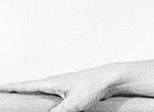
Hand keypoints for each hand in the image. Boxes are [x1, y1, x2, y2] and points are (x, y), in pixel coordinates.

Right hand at [0, 66, 117, 111]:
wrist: (112, 79)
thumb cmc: (94, 86)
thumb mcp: (73, 104)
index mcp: (51, 83)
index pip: (24, 86)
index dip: (10, 88)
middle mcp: (54, 84)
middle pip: (30, 89)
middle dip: (17, 92)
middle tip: (4, 93)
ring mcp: (62, 88)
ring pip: (41, 94)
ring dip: (31, 97)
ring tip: (19, 99)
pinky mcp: (70, 93)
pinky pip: (52, 99)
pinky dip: (45, 102)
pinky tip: (44, 105)